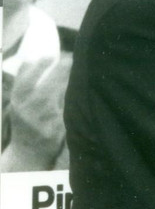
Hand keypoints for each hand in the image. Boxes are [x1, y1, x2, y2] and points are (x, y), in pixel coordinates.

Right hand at [0, 55, 71, 172]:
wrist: (28, 153)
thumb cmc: (25, 122)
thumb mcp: (18, 104)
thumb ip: (24, 84)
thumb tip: (32, 58)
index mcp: (17, 102)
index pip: (24, 82)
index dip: (36, 68)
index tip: (49, 55)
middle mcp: (27, 112)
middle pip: (44, 89)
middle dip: (58, 72)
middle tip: (71, 58)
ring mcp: (42, 122)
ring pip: (58, 100)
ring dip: (69, 84)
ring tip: (80, 71)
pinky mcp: (56, 131)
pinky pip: (68, 112)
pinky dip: (75, 102)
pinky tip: (83, 92)